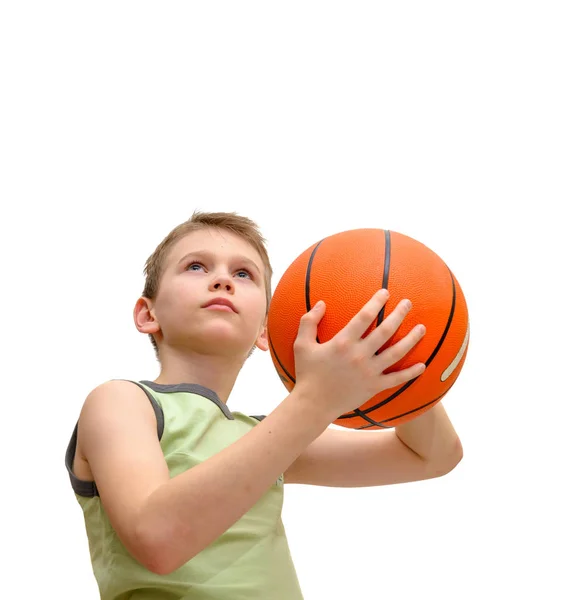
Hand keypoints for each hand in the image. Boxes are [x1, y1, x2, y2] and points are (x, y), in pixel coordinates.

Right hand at [292, 289, 425, 420]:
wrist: (313, 404)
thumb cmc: (307, 373)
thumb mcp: (302, 345)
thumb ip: (309, 322)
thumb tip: (321, 303)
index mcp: (343, 342)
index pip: (364, 317)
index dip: (376, 302)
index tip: (385, 292)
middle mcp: (359, 355)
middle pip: (385, 331)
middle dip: (399, 315)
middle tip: (409, 303)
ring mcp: (369, 372)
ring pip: (396, 353)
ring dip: (411, 339)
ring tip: (422, 328)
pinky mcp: (374, 387)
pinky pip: (396, 379)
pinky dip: (410, 373)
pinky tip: (423, 365)